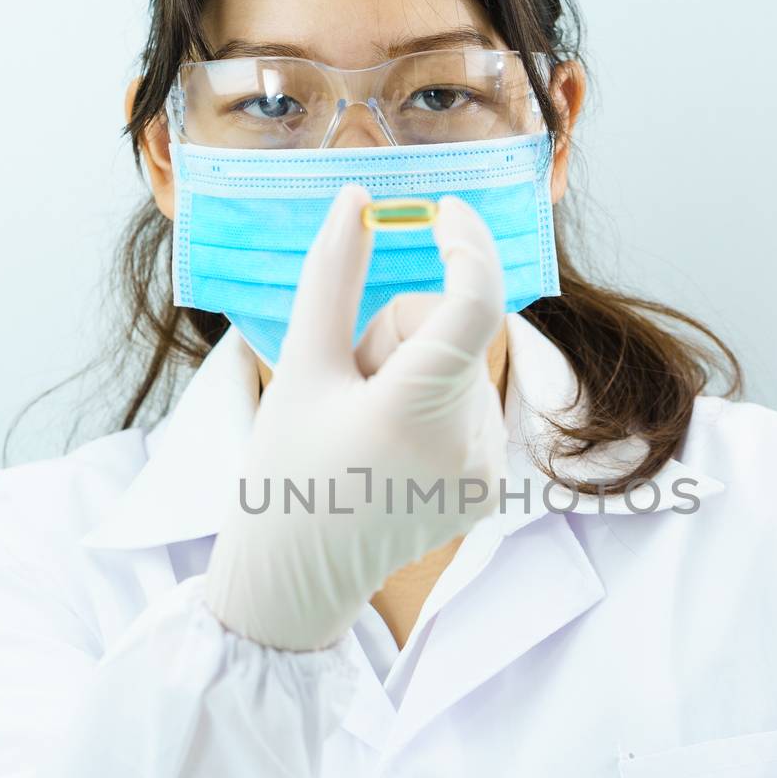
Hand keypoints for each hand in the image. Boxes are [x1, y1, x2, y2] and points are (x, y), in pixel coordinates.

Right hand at [204, 183, 508, 650]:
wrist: (294, 579)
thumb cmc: (284, 471)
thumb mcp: (299, 367)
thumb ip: (331, 276)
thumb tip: (357, 198)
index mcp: (411, 416)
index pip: (474, 306)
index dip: (467, 245)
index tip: (445, 211)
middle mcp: (464, 447)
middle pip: (450, 332)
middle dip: (399, 337)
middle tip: (347, 390)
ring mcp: (486, 472)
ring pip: (463, 366)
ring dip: (415, 376)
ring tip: (364, 429)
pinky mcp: (493, 487)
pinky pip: (474, 405)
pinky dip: (435, 408)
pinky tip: (392, 449)